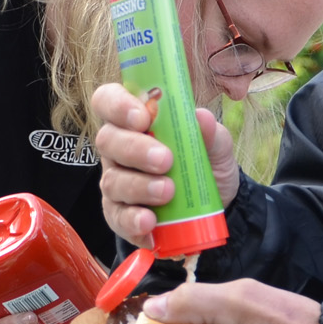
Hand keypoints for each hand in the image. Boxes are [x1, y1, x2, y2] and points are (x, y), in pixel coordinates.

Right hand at [93, 82, 238, 247]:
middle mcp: (118, 149)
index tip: (142, 117)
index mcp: (134, 121)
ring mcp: (116, 182)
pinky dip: (133, 221)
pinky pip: (117, 217)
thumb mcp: (215, 146)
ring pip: (112, 181)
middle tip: (165, 160)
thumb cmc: (204, 163)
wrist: (212, 208)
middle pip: (107, 140)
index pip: (108, 100)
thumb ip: (210, 132)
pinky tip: (151, 223)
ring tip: (168, 192)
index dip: (118, 105)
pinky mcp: (119, 215)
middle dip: (134, 149)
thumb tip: (202, 118)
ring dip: (139, 186)